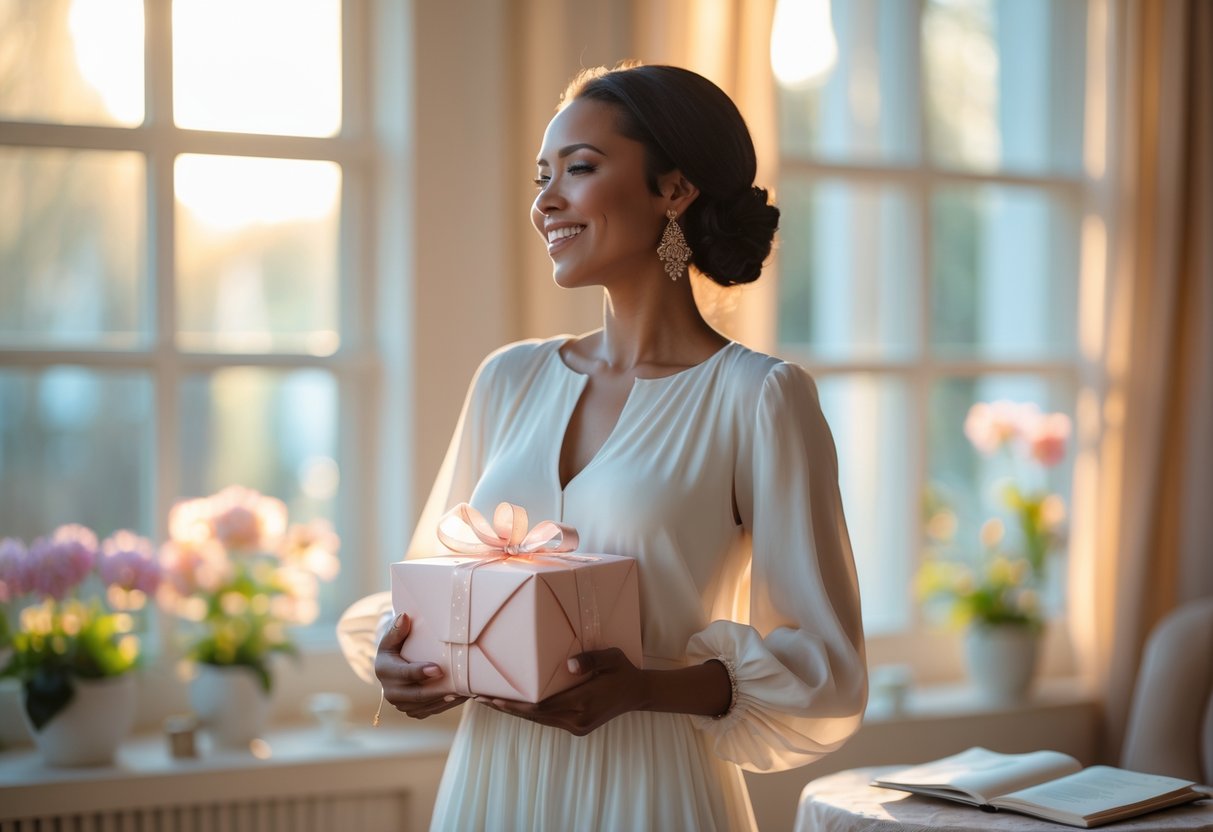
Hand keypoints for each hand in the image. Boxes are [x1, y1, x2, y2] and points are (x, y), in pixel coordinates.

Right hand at [374, 613, 466, 718]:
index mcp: (384, 671)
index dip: (420, 672)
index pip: (403, 673)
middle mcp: (390, 692)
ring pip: (425, 706)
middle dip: (437, 692)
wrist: (392, 667)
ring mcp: (401, 704)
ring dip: (445, 700)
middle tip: (457, 686)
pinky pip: (430, 711)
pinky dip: (446, 705)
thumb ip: (397, 629)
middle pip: (416, 695)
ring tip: (464, 691)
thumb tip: (404, 617)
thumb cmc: (395, 647)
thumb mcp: (392, 638)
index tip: (438, 669)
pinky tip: (461, 697)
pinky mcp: (412, 711)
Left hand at [477, 648, 646, 735]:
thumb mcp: (612, 657)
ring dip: (515, 712)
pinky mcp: (577, 727)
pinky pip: (548, 720)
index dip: (514, 704)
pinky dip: (529, 714)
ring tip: (490, 702)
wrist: (638, 694)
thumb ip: (591, 659)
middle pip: (534, 717)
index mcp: (584, 702)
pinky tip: (515, 705)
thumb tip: (568, 664)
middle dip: (506, 708)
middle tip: (480, 699)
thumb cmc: (623, 671)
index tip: (492, 697)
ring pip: (539, 721)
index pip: (540, 707)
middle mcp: (577, 719)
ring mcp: (577, 726)